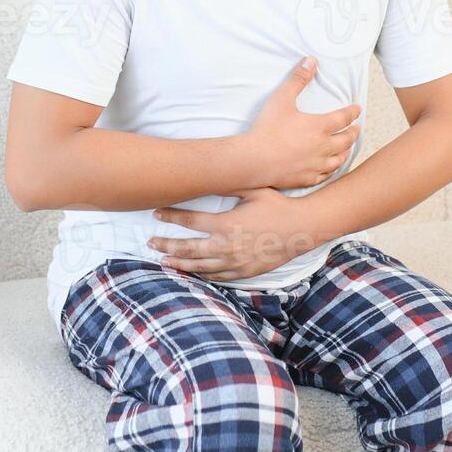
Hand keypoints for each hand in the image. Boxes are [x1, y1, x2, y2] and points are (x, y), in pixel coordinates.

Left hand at [147, 187, 322, 281]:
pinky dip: (202, 275)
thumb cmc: (277, 205)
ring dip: (179, 263)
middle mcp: (227, 245)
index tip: (156, 213)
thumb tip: (210, 175)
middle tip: (151, 243)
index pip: (190, 221)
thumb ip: (230, 185)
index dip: (171, 216)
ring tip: (164, 261)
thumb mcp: (253, 190)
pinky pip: (218, 276)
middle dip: (166, 246)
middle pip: (188, 248)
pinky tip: (192, 272)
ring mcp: (235, 262)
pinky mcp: (244, 272)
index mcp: (226, 223)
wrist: (301, 229)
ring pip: (199, 266)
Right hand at [243, 57, 361, 189]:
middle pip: (347, 139)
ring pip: (339, 159)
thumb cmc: (267, 128)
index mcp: (320, 126)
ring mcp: (316, 165)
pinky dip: (332, 169)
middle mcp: (323, 147)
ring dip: (346, 151)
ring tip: (347, 148)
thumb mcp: (282, 98)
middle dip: (354, 132)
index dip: (353, 112)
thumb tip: (311, 60)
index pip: (344, 117)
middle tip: (356, 128)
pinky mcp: (308, 178)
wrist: (254, 160)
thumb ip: (298, 79)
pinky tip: (330, 167)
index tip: (357, 109)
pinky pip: (326, 175)